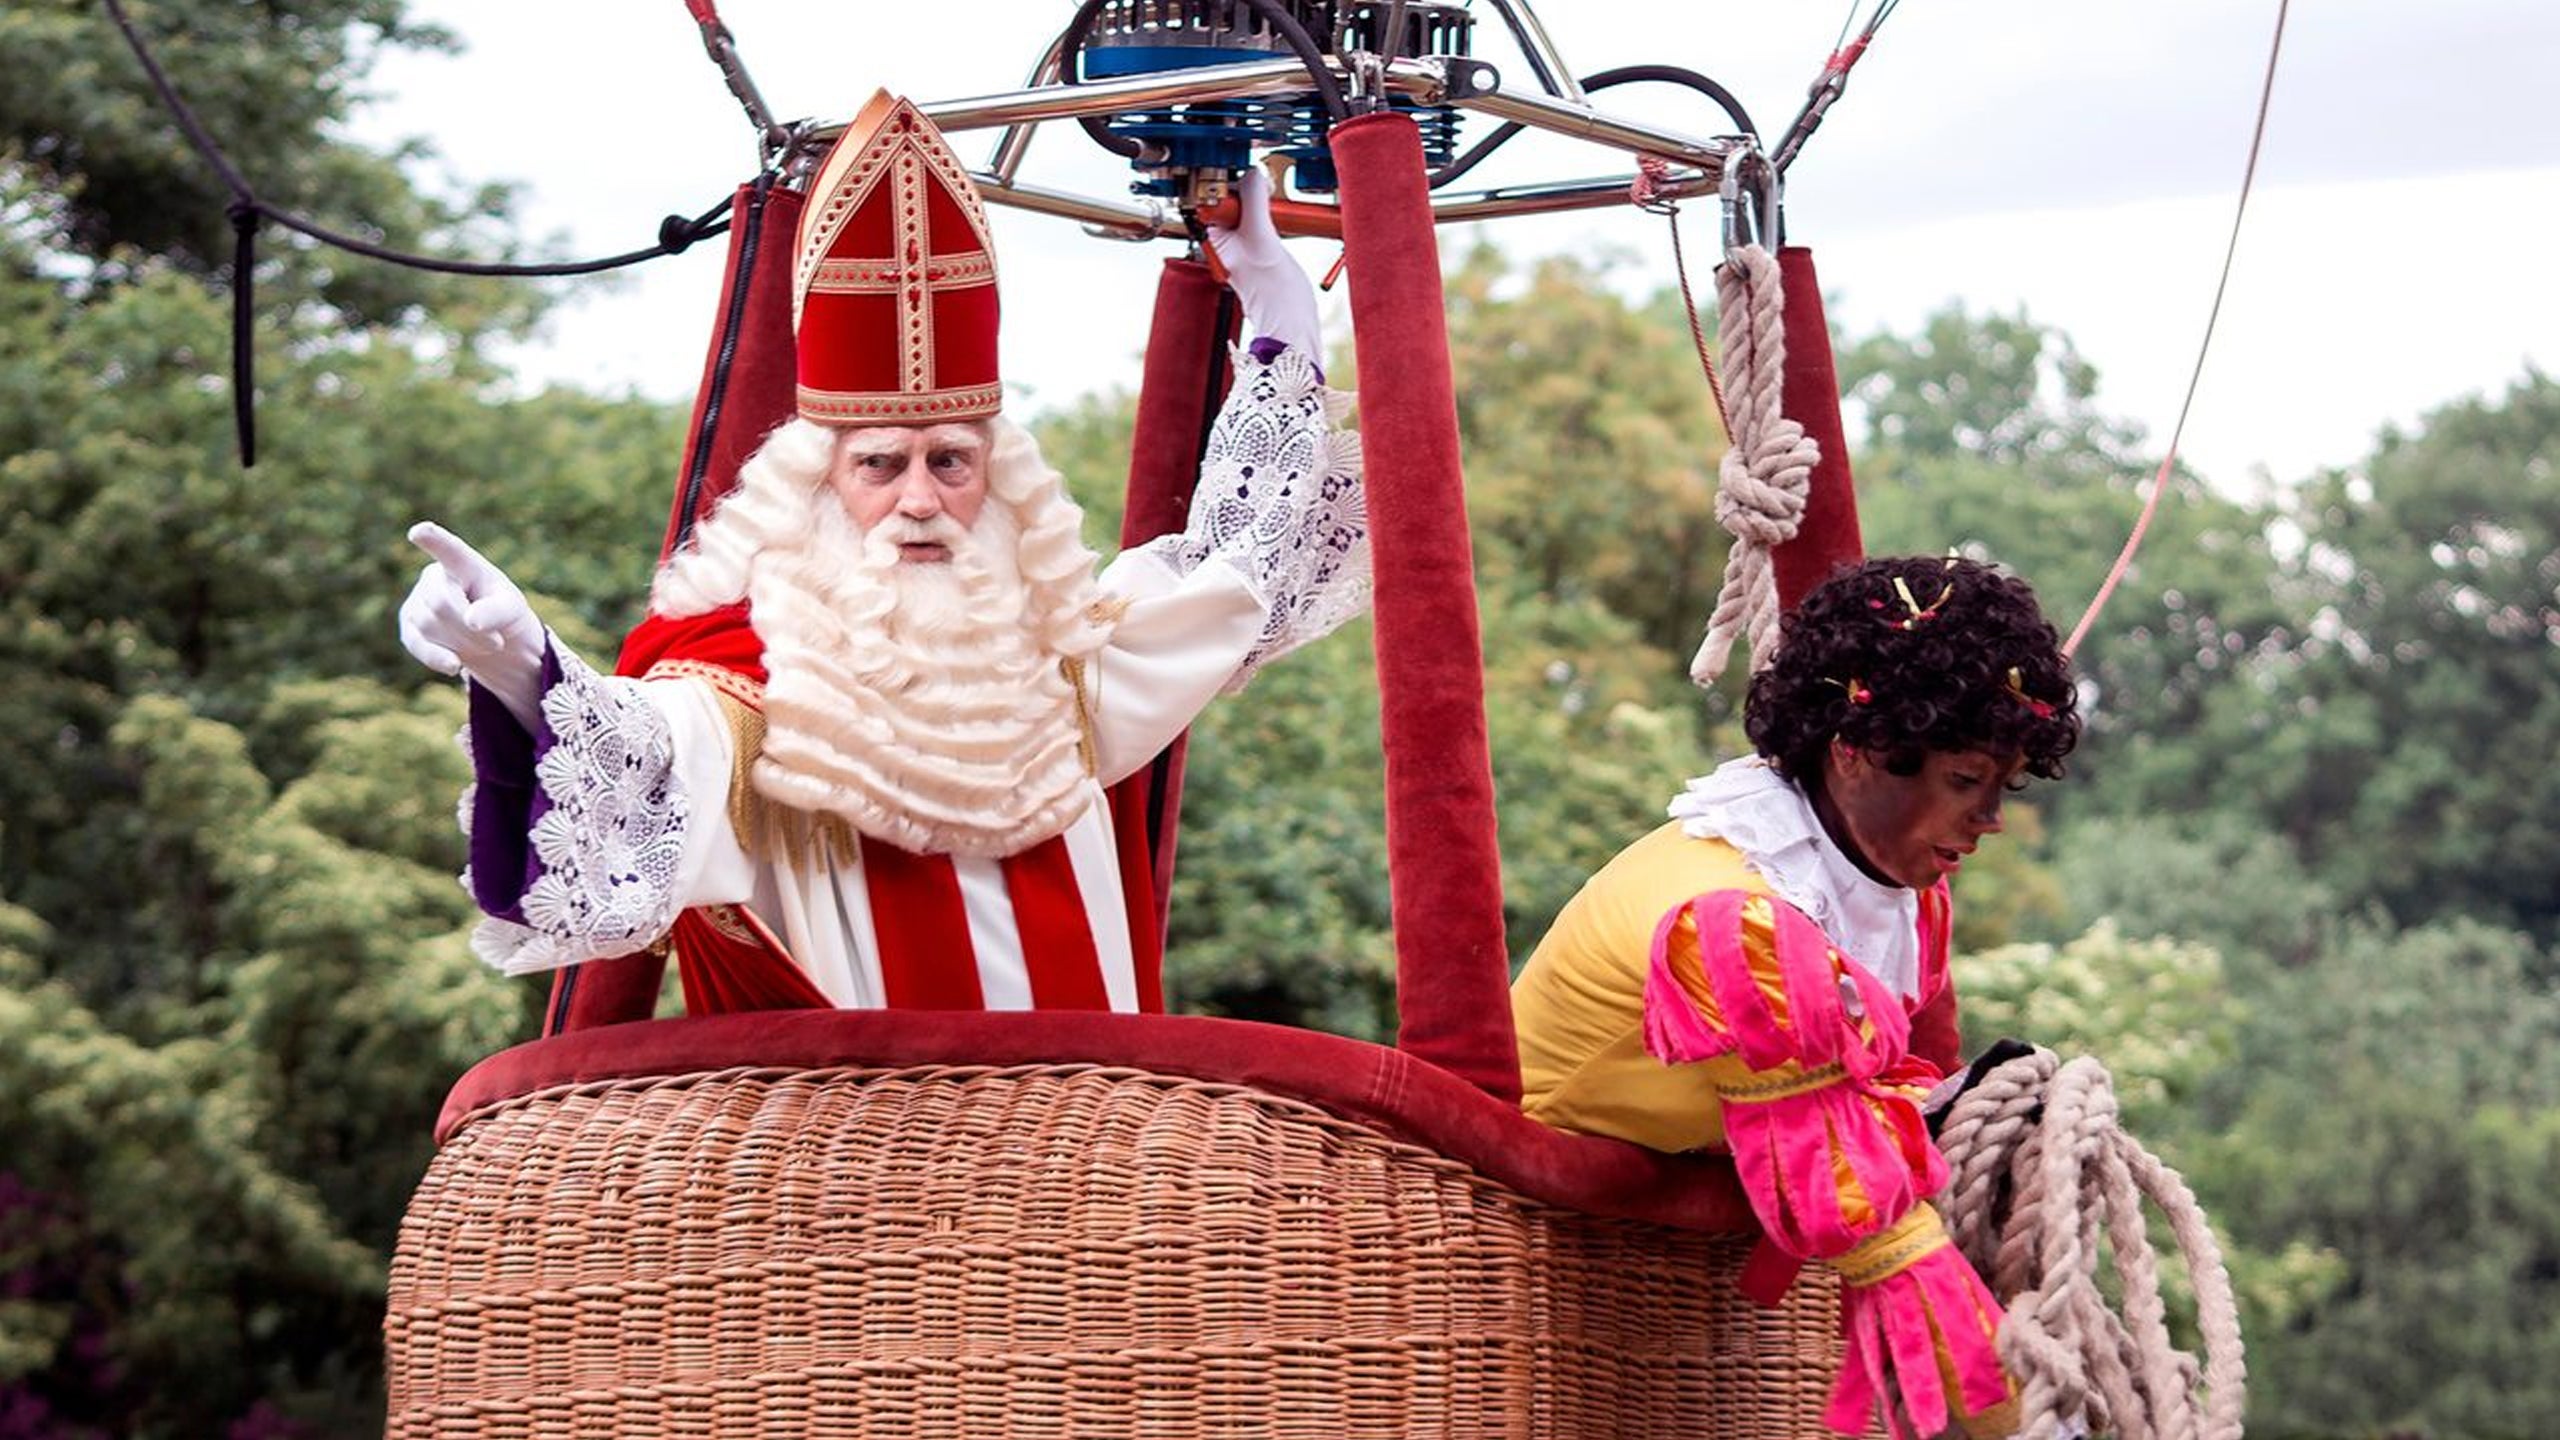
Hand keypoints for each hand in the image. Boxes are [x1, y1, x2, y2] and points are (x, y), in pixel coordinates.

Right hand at [400, 521, 546, 728]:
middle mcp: (433, 577)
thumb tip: (472, 622)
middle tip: (497, 643)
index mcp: (463, 564)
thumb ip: (496, 611)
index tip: (419, 532)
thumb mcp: (511, 610)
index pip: (449, 550)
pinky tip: (455, 666)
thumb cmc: (502, 613)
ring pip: (428, 625)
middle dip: (469, 629)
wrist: (491, 640)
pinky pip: (416, 644)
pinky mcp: (409, 627)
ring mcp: (416, 601)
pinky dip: (437, 658)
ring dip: (462, 643)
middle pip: (440, 604)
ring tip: (485, 646)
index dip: (434, 540)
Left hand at [1207, 168, 1321, 358]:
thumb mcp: (1262, 237)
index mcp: (1215, 237)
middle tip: (1268, 196)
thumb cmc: (1274, 291)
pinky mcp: (1259, 246)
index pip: (1217, 195)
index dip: (1236, 184)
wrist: (1292, 319)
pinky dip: (1274, 213)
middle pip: (1235, 196)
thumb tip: (1252, 173)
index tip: (1254, 184)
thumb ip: (1253, 201)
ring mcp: (1242, 243)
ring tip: (1275, 213)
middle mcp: (1224, 239)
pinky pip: (1263, 217)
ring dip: (1266, 201)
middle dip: (1253, 191)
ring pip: (1251, 205)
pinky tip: (1282, 221)